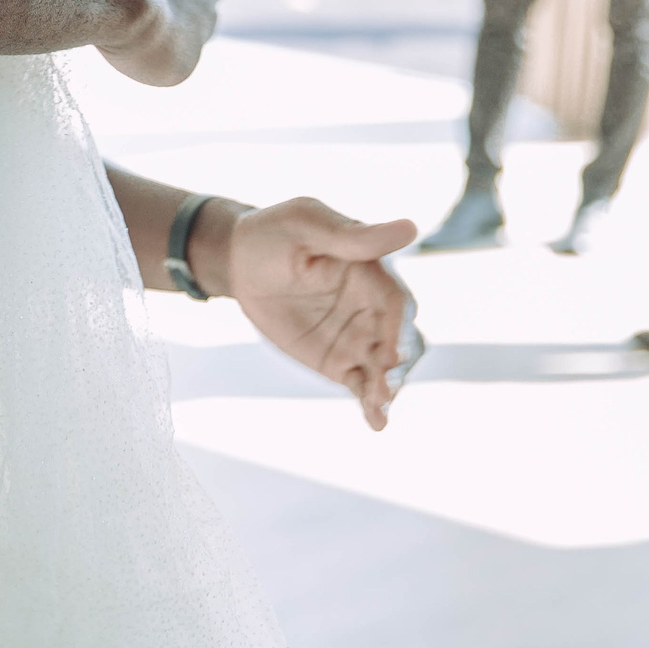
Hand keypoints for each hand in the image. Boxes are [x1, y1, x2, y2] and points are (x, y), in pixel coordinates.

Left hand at [203, 196, 419, 430]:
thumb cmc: (274, 232)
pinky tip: (377, 423)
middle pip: (397, 339)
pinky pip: (360, 383)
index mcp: (370, 272)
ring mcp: (356, 336)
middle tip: (382, 384)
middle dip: (395, 364)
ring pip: (382, 367)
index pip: (394, 302)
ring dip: (386, 387)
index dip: (396, 327)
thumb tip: (410, 228)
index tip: (390, 350)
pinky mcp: (337, 359)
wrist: (238, 261)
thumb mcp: (307, 224)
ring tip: (378, 405)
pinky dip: (371, 403)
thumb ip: (353, 236)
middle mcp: (370, 307)